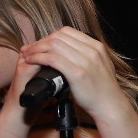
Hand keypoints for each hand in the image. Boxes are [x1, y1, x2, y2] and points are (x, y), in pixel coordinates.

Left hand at [16, 26, 130, 121]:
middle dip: (40, 41)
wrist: (110, 105)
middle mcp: (92, 51)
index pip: (67, 32)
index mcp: (97, 46)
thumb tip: (71, 50)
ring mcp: (86, 62)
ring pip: (54, 46)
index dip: (49, 36)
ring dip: (36, 49)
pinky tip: (31, 61)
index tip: (40, 44)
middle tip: (28, 49)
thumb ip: (89, 55)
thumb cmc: (103, 89)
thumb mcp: (101, 65)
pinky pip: (52, 59)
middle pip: (58, 37)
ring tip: (27, 55)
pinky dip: (38, 58)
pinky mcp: (77, 73)